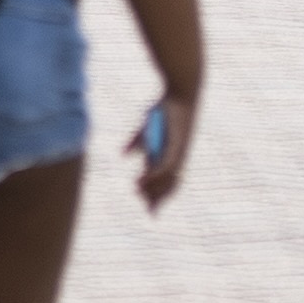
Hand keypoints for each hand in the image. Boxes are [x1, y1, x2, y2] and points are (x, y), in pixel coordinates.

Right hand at [129, 90, 198, 209]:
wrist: (180, 91)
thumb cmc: (165, 108)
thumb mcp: (146, 127)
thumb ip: (136, 142)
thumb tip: (123, 156)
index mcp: (171, 155)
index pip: (167, 183)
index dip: (158, 197)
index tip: (150, 211)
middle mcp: (178, 157)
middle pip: (168, 185)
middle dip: (157, 199)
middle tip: (148, 211)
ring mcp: (179, 152)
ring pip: (167, 178)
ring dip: (153, 188)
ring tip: (138, 194)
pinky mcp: (178, 144)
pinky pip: (166, 165)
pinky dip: (154, 174)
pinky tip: (143, 179)